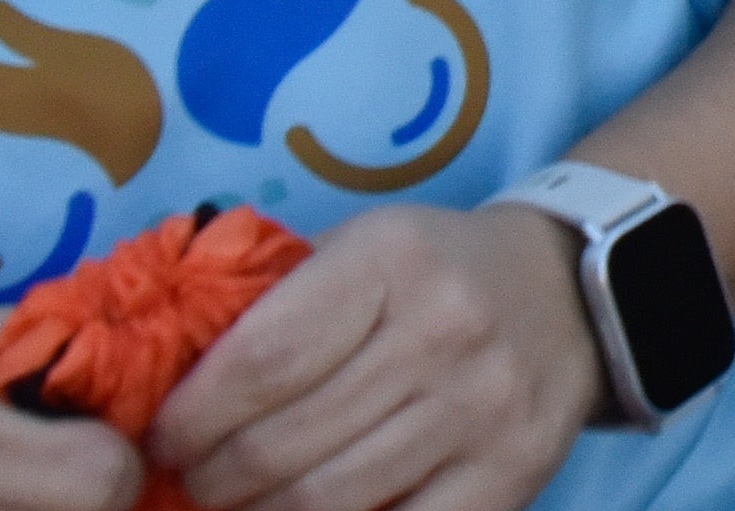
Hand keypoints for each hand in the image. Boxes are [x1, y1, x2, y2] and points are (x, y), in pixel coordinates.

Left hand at [150, 205, 599, 510]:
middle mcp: (442, 329)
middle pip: (284, 444)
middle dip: (214, 479)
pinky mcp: (511, 471)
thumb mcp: (361, 249)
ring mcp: (481, 407)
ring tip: (240, 505)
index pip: (262, 360)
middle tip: (194, 482)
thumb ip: (277, 302)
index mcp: (391, 259)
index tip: (164, 438)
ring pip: (328, 501)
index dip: (192, 416)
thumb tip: (167, 383)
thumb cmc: (434, 274)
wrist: (569, 291)